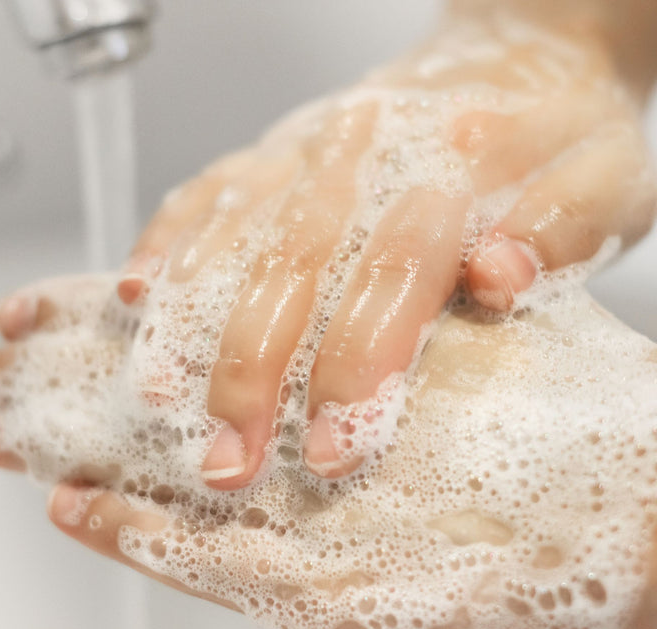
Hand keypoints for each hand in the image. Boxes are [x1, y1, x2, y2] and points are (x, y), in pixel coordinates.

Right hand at [115, 16, 655, 486]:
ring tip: (160, 399)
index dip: (354, 369)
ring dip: (190, 322)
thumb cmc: (561, 129)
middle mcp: (367, 150)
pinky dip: (165, 241)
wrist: (518, 52)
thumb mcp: (605, 177)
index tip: (327, 453)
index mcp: (456, 163)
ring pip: (233, 232)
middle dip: (250, 373)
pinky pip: (206, 188)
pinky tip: (136, 295)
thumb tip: (494, 276)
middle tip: (225, 462)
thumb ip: (561, 226)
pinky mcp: (276, 147)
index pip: (394, 275)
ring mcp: (311, 144)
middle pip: (292, 265)